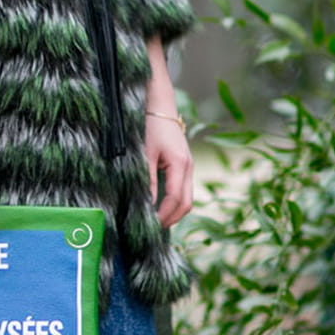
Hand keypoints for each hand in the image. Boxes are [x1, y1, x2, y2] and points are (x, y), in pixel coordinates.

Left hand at [145, 113, 194, 228]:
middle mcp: (189, 167)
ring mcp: (189, 166)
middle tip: (154, 228)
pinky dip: (175, 202)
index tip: (150, 224)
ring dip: (175, 211)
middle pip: (187, 203)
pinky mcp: (185, 165)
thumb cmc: (150, 126)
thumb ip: (147, 180)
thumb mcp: (145, 153)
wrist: (160, 107)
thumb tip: (147, 204)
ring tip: (157, 220)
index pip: (175, 198)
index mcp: (180, 164)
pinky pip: (184, 190)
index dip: (163, 215)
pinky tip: (161, 206)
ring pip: (187, 198)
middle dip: (172, 218)